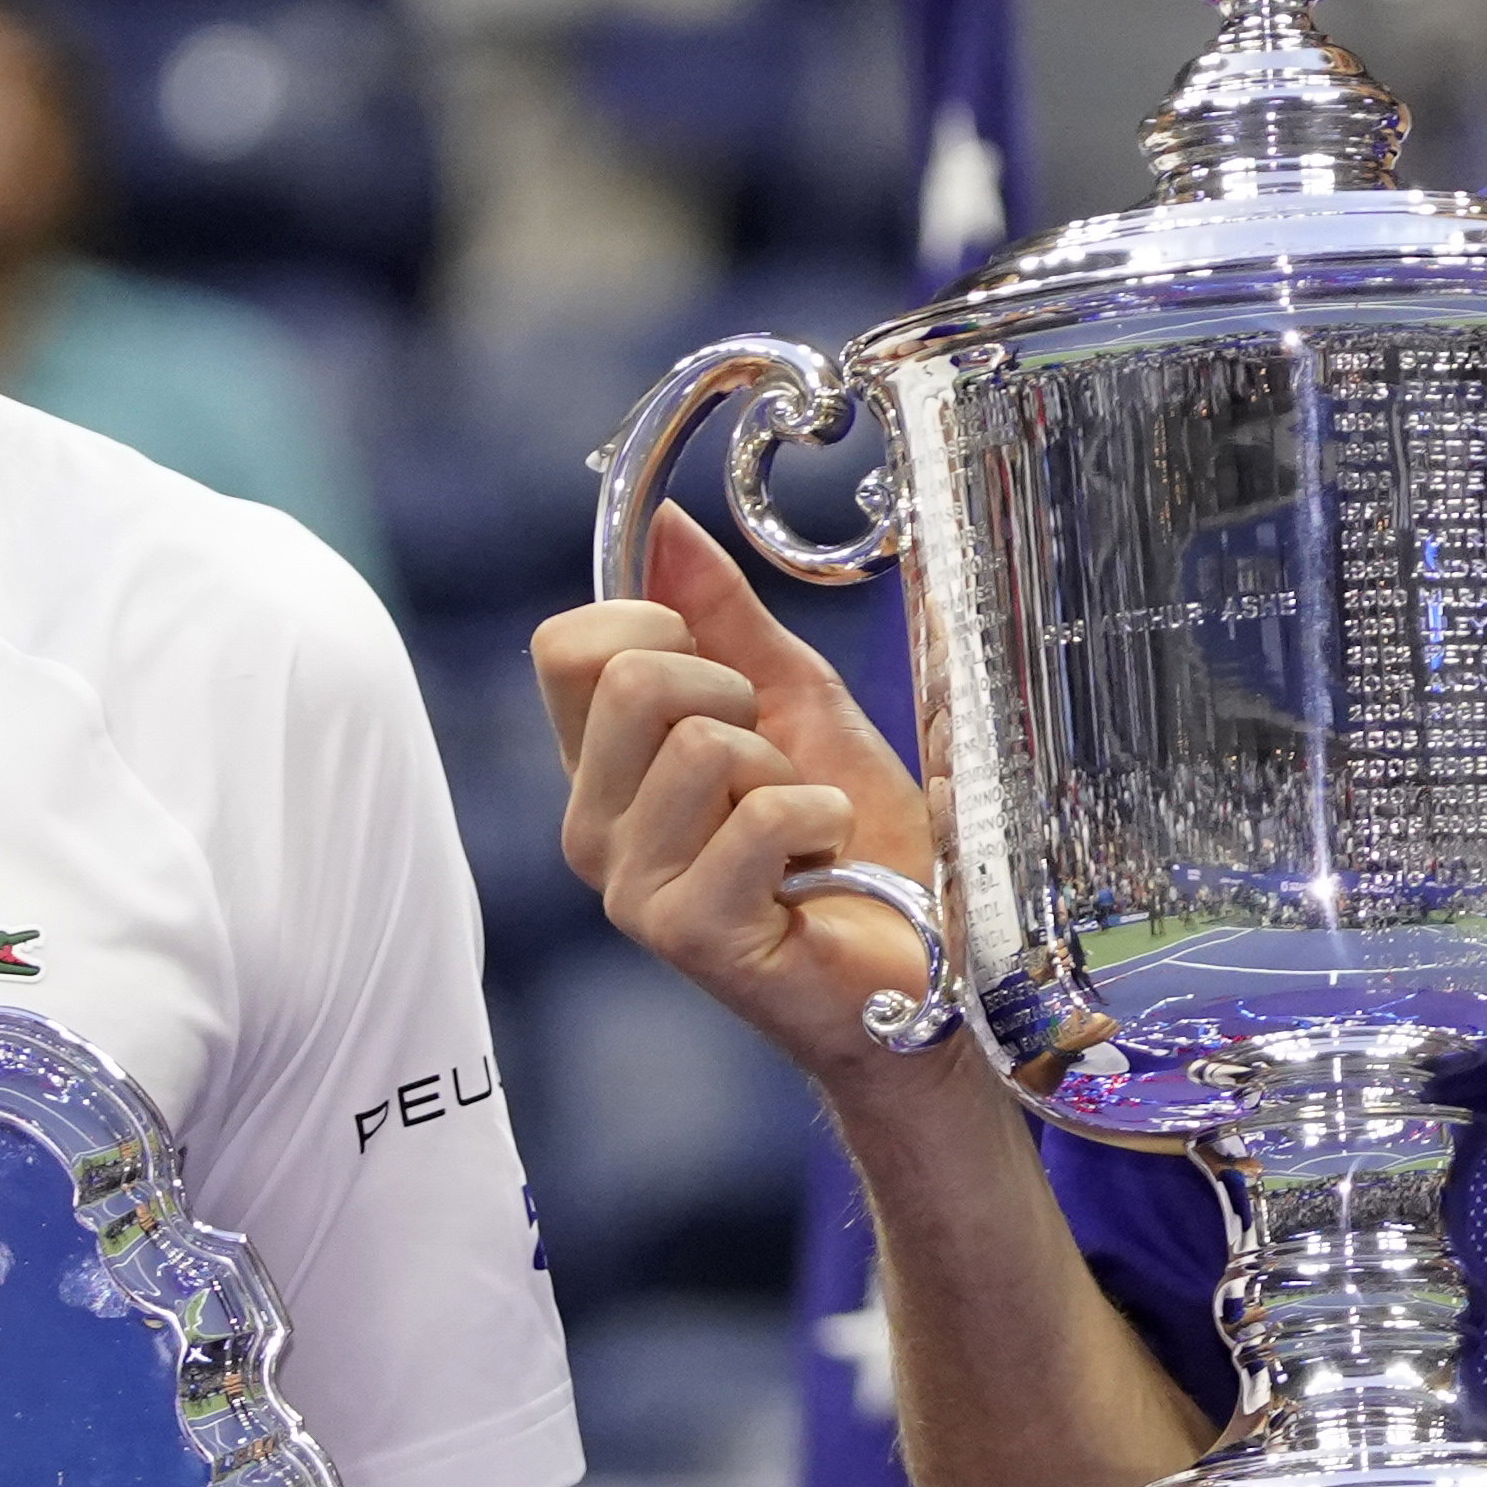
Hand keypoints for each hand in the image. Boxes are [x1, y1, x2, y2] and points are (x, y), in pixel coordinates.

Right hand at [533, 506, 953, 1090]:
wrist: (920, 962)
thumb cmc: (854, 841)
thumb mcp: (793, 700)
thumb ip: (724, 616)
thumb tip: (663, 524)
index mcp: (602, 769)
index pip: (566, 647)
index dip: (657, 627)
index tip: (723, 675)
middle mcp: (594, 827)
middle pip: (630, 679)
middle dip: (735, 696)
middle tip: (773, 763)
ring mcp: (630, 887)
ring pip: (698, 745)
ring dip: (786, 772)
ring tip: (802, 827)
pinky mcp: (684, 931)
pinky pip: (758, 814)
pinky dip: (820, 820)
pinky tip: (821, 866)